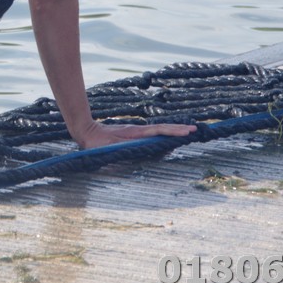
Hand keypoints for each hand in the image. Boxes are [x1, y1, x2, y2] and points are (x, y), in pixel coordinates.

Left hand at [74, 120, 196, 149]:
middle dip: (179, 129)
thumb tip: (132, 153)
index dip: (173, 131)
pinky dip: (164, 134)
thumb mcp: (107, 147)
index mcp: (135, 133)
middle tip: (195, 129)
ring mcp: (136, 132)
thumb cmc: (96, 143)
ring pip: (158, 130)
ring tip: (188, 131)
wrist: (86, 131)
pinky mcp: (134, 134)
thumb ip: (119, 150)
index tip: (187, 131)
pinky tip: (169, 137)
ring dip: (173, 131)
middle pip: (162, 128)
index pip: (158, 130)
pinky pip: (152, 134)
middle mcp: (138, 130)